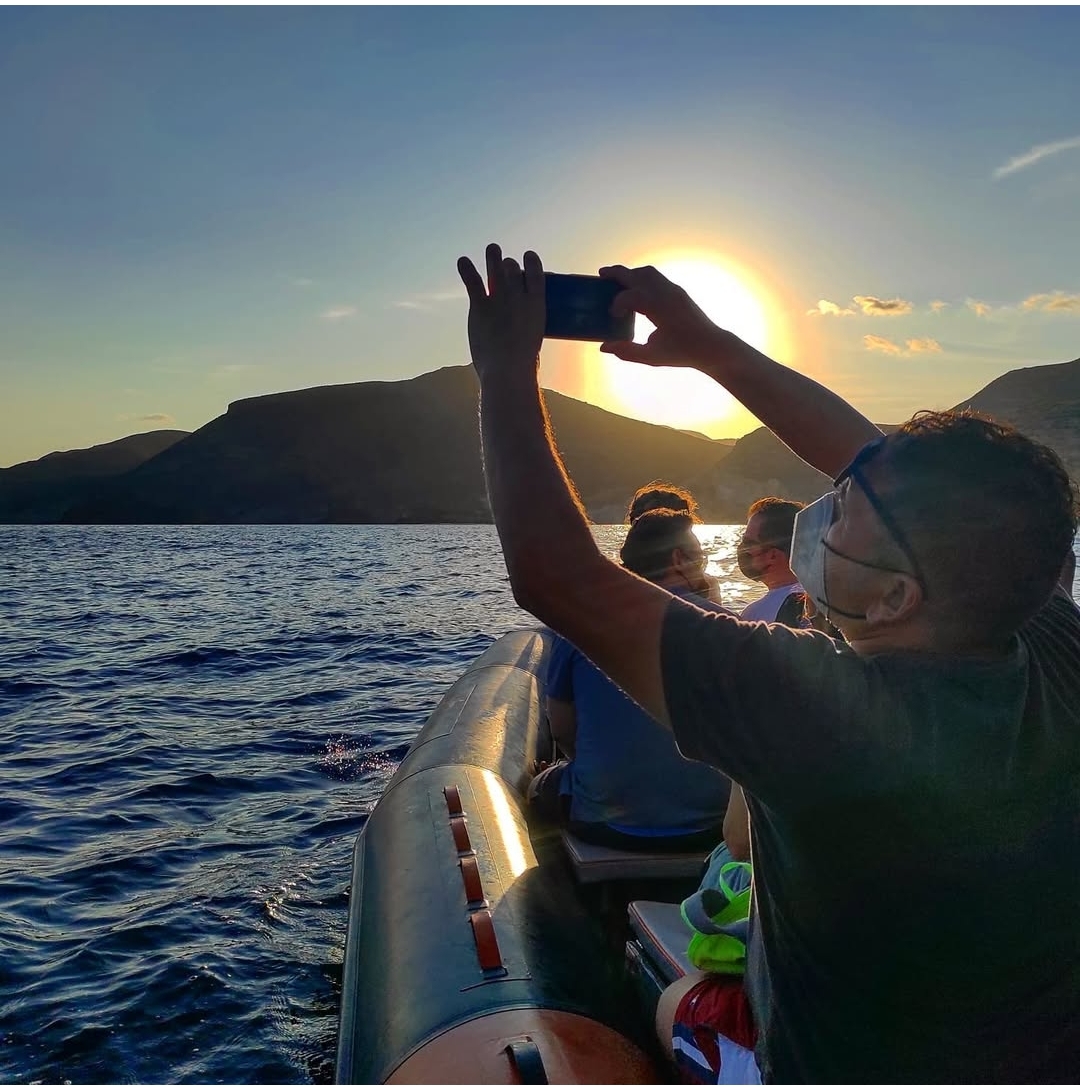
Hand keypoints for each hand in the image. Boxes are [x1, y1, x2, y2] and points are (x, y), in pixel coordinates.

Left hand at [457, 244, 545, 383]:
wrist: (507, 370)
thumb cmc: (523, 366)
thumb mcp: (534, 344)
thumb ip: (526, 332)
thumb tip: (521, 335)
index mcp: (537, 304)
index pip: (536, 272)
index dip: (531, 261)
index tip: (528, 256)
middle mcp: (519, 296)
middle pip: (513, 269)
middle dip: (509, 265)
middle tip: (506, 265)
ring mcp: (499, 299)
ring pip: (496, 268)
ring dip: (493, 257)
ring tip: (492, 248)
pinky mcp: (480, 307)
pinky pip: (472, 281)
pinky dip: (466, 269)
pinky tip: (462, 261)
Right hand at [598, 263, 732, 367]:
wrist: (711, 346)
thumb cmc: (682, 353)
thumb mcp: (652, 356)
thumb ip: (627, 352)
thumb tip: (603, 347)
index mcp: (660, 308)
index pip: (631, 296)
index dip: (618, 303)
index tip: (613, 316)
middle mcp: (667, 293)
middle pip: (637, 275)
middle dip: (617, 273)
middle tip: (601, 273)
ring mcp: (674, 290)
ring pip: (648, 272)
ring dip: (630, 273)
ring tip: (615, 278)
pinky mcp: (677, 291)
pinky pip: (656, 277)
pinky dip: (641, 278)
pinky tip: (634, 288)